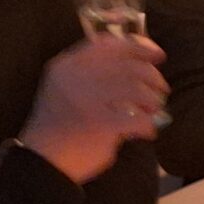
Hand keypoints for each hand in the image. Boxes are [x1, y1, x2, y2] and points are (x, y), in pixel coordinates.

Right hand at [20, 34, 165, 182]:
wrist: (43, 160)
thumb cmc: (61, 124)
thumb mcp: (67, 87)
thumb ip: (94, 71)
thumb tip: (141, 61)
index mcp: (67, 65)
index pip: (109, 44)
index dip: (138, 46)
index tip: (157, 55)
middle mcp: (75, 76)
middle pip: (128, 65)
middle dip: (152, 77)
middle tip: (160, 90)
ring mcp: (87, 99)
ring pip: (136, 89)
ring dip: (152, 100)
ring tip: (153, 111)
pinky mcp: (99, 124)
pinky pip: (137, 118)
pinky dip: (148, 125)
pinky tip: (147, 132)